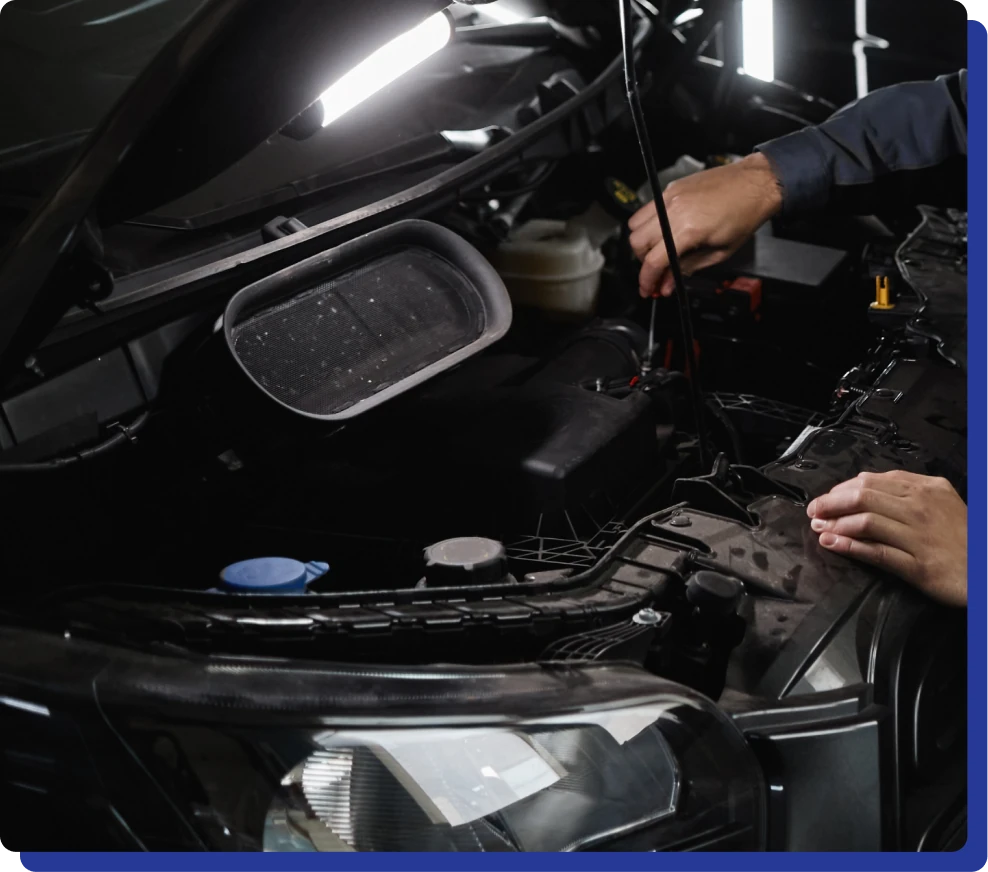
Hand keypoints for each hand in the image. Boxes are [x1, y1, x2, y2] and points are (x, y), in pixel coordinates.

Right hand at [628, 152, 782, 297]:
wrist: (756, 183)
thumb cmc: (745, 215)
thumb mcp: (719, 252)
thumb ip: (687, 269)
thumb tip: (667, 284)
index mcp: (689, 229)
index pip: (653, 260)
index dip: (646, 280)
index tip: (647, 289)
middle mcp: (674, 210)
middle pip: (637, 242)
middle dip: (643, 261)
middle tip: (656, 270)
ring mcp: (670, 196)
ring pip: (635, 224)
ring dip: (642, 242)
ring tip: (658, 249)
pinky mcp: (672, 188)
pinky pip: (648, 208)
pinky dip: (650, 224)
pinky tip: (664, 230)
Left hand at [807, 471, 966, 607]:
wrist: (986, 570)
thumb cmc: (962, 537)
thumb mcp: (940, 503)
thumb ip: (905, 492)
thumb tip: (862, 487)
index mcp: (926, 488)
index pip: (872, 481)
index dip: (841, 489)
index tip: (825, 498)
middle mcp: (922, 508)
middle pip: (863, 497)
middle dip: (831, 503)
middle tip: (814, 511)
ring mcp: (920, 536)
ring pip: (866, 522)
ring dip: (835, 524)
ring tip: (819, 528)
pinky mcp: (919, 565)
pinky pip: (877, 552)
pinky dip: (849, 547)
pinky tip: (832, 544)